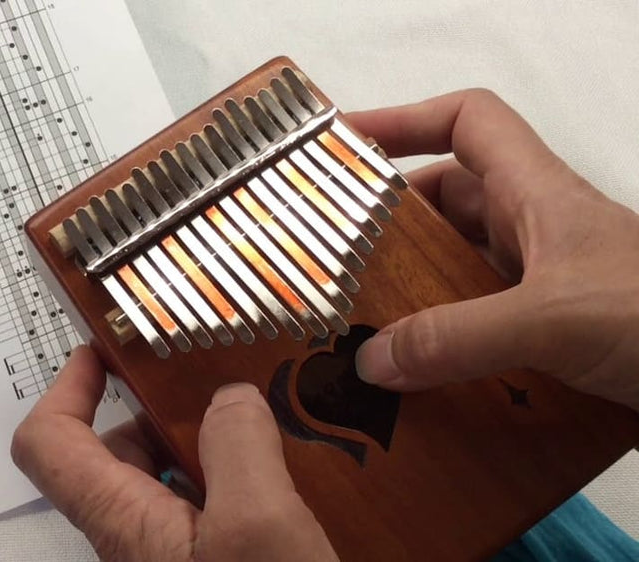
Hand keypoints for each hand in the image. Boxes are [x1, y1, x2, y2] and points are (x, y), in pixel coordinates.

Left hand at [11, 346, 337, 561]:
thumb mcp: (258, 529)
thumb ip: (237, 449)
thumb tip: (228, 400)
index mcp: (124, 523)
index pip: (49, 444)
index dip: (64, 388)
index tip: (101, 352)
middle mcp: (140, 540)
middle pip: (116, 453)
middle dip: (157, 408)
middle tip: (207, 379)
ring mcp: (178, 558)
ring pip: (170, 480)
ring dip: (206, 442)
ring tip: (262, 419)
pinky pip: (210, 511)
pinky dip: (237, 479)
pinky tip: (290, 475)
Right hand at [349, 89, 638, 410]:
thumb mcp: (553, 319)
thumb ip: (459, 336)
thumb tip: (371, 360)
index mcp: (537, 194)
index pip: (468, 122)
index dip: (405, 119)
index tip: (344, 143)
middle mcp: (536, 232)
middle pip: (446, 203)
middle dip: (388, 225)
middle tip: (331, 257)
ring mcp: (543, 286)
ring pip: (459, 270)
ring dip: (413, 293)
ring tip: (357, 324)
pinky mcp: (551, 337)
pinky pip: (478, 327)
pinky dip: (443, 347)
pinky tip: (414, 381)